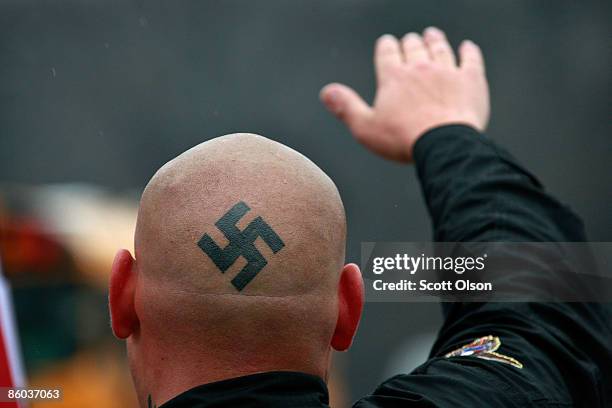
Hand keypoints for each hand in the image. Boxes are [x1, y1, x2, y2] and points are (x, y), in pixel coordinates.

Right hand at [320, 27, 489, 161]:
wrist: (444, 144)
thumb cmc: (403, 139)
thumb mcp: (365, 128)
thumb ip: (346, 107)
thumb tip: (327, 92)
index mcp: (393, 77)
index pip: (387, 52)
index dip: (386, 46)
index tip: (387, 43)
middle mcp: (419, 67)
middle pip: (413, 47)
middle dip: (410, 43)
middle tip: (410, 41)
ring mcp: (447, 71)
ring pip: (440, 48)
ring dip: (434, 40)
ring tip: (432, 35)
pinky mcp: (470, 80)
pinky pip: (470, 58)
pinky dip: (468, 51)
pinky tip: (467, 47)